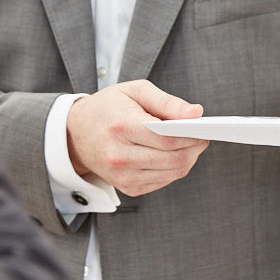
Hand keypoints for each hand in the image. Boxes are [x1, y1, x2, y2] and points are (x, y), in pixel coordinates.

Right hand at [65, 80, 209, 196]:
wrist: (75, 134)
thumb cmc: (109, 107)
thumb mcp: (135, 91)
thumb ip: (167, 102)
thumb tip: (196, 113)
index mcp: (121, 127)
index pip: (167, 138)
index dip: (192, 135)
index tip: (204, 128)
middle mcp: (120, 156)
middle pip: (174, 158)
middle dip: (195, 147)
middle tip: (202, 136)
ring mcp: (123, 176)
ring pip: (174, 172)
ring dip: (189, 158)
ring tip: (189, 143)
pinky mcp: (128, 188)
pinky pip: (165, 180)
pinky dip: (175, 168)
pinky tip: (172, 154)